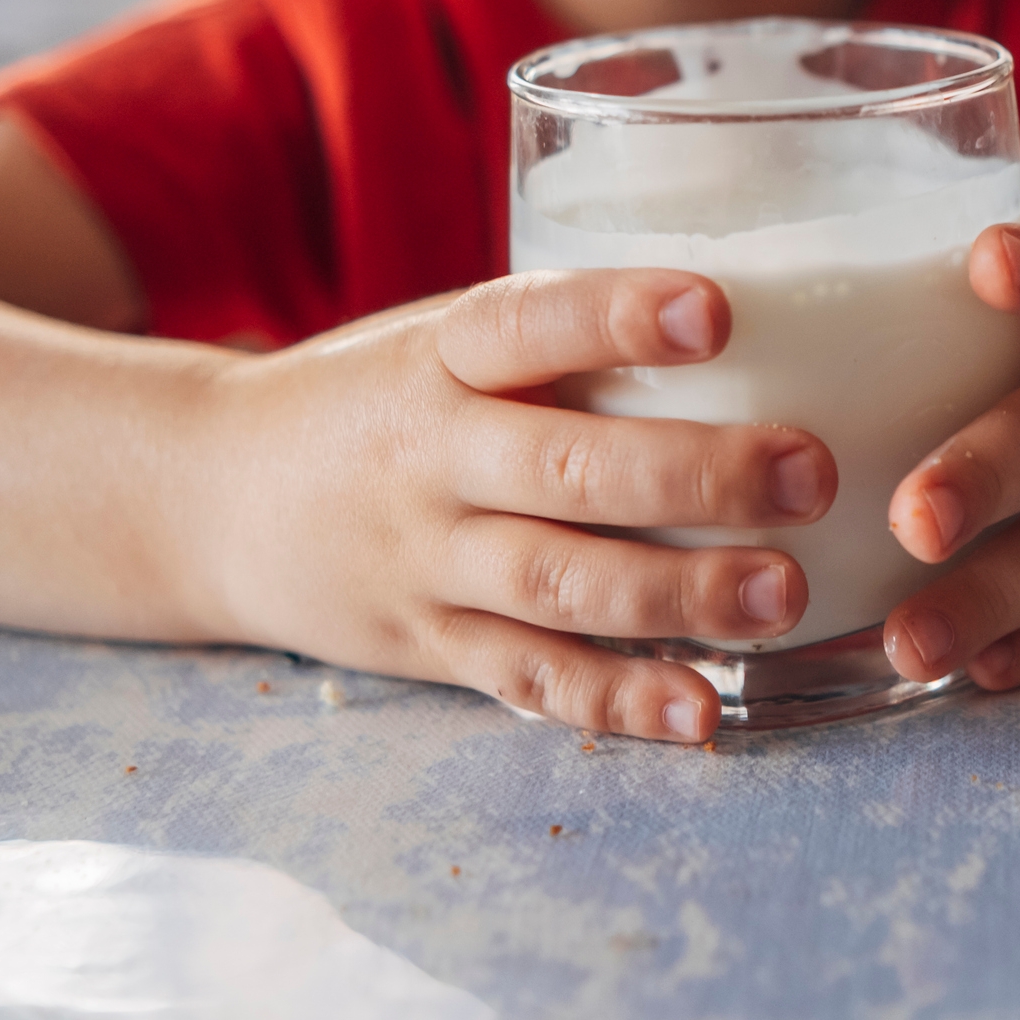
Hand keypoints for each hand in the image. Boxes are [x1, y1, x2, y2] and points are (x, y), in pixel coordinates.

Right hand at [188, 271, 836, 741]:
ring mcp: (425, 560)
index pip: (525, 321)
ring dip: (678, 594)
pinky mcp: (431, 646)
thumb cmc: (379, 397)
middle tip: (808, 471)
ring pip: (558, 583)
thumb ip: (560, 338)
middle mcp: (427, 455)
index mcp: (437, 355)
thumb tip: (763, 311)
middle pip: (563, 468)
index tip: (716, 309)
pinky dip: (618, 701)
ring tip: (784, 592)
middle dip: (694, 472)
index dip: (617, 316)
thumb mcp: (439, 338)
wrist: (210, 494)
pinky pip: (530, 679)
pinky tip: (703, 711)